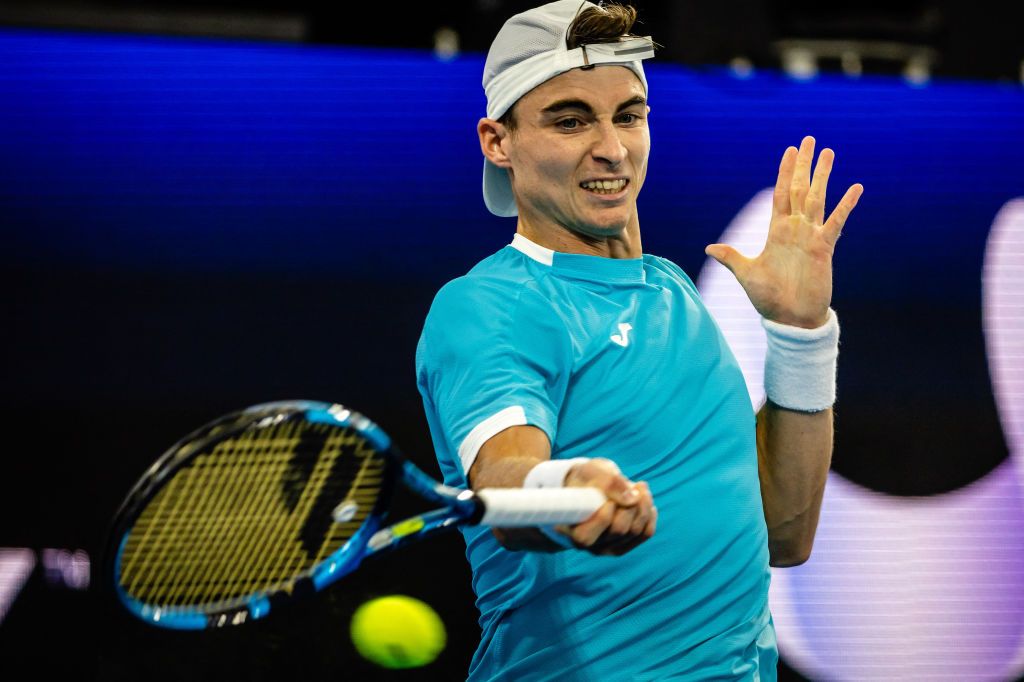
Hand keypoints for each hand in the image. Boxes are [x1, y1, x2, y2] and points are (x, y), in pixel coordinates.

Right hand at [554, 458, 656, 555]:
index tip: (610, 496)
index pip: (588, 535)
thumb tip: (632, 499)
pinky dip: (649, 515)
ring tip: (639, 486)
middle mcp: (590, 545)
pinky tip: (644, 500)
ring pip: (635, 531)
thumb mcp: (591, 471)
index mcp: (572, 531)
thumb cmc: (585, 479)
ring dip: (643, 506)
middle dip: (630, 505)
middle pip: (619, 530)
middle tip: (631, 484)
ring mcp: (608, 548)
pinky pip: (645, 533)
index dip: (605, 513)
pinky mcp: (624, 544)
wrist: (588, 486)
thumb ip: (608, 482)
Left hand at [705, 136, 863, 327]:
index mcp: (777, 231)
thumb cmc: (769, 298)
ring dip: (823, 176)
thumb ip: (731, 258)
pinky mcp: (825, 248)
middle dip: (803, 165)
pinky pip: (836, 222)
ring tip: (829, 152)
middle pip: (799, 189)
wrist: (790, 318)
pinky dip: (846, 205)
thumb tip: (710, 248)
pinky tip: (856, 187)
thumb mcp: (746, 274)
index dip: (783, 173)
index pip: (780, 194)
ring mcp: (811, 237)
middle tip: (808, 140)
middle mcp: (795, 229)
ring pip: (818, 198)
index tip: (788, 151)